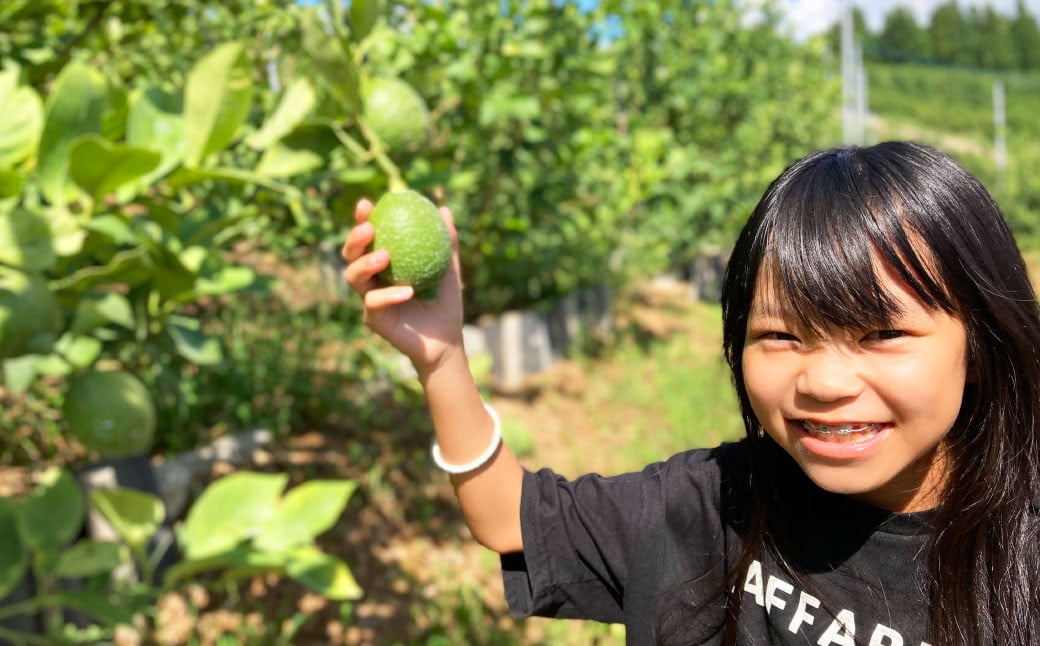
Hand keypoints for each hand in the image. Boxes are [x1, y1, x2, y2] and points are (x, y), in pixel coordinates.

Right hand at [341, 198, 464, 372]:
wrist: (446, 339)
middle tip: (368, 228)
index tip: (367, 204)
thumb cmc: (445, 303)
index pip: (368, 237)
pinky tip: (406, 291)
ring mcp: (369, 299)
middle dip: (353, 239)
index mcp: (385, 263)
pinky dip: (389, 295)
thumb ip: (447, 242)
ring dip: (364, 264)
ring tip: (383, 256)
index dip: (361, 219)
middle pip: (350, 255)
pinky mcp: (373, 319)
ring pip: (353, 277)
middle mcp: (372, 279)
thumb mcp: (449, 269)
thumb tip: (445, 209)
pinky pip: (374, 303)